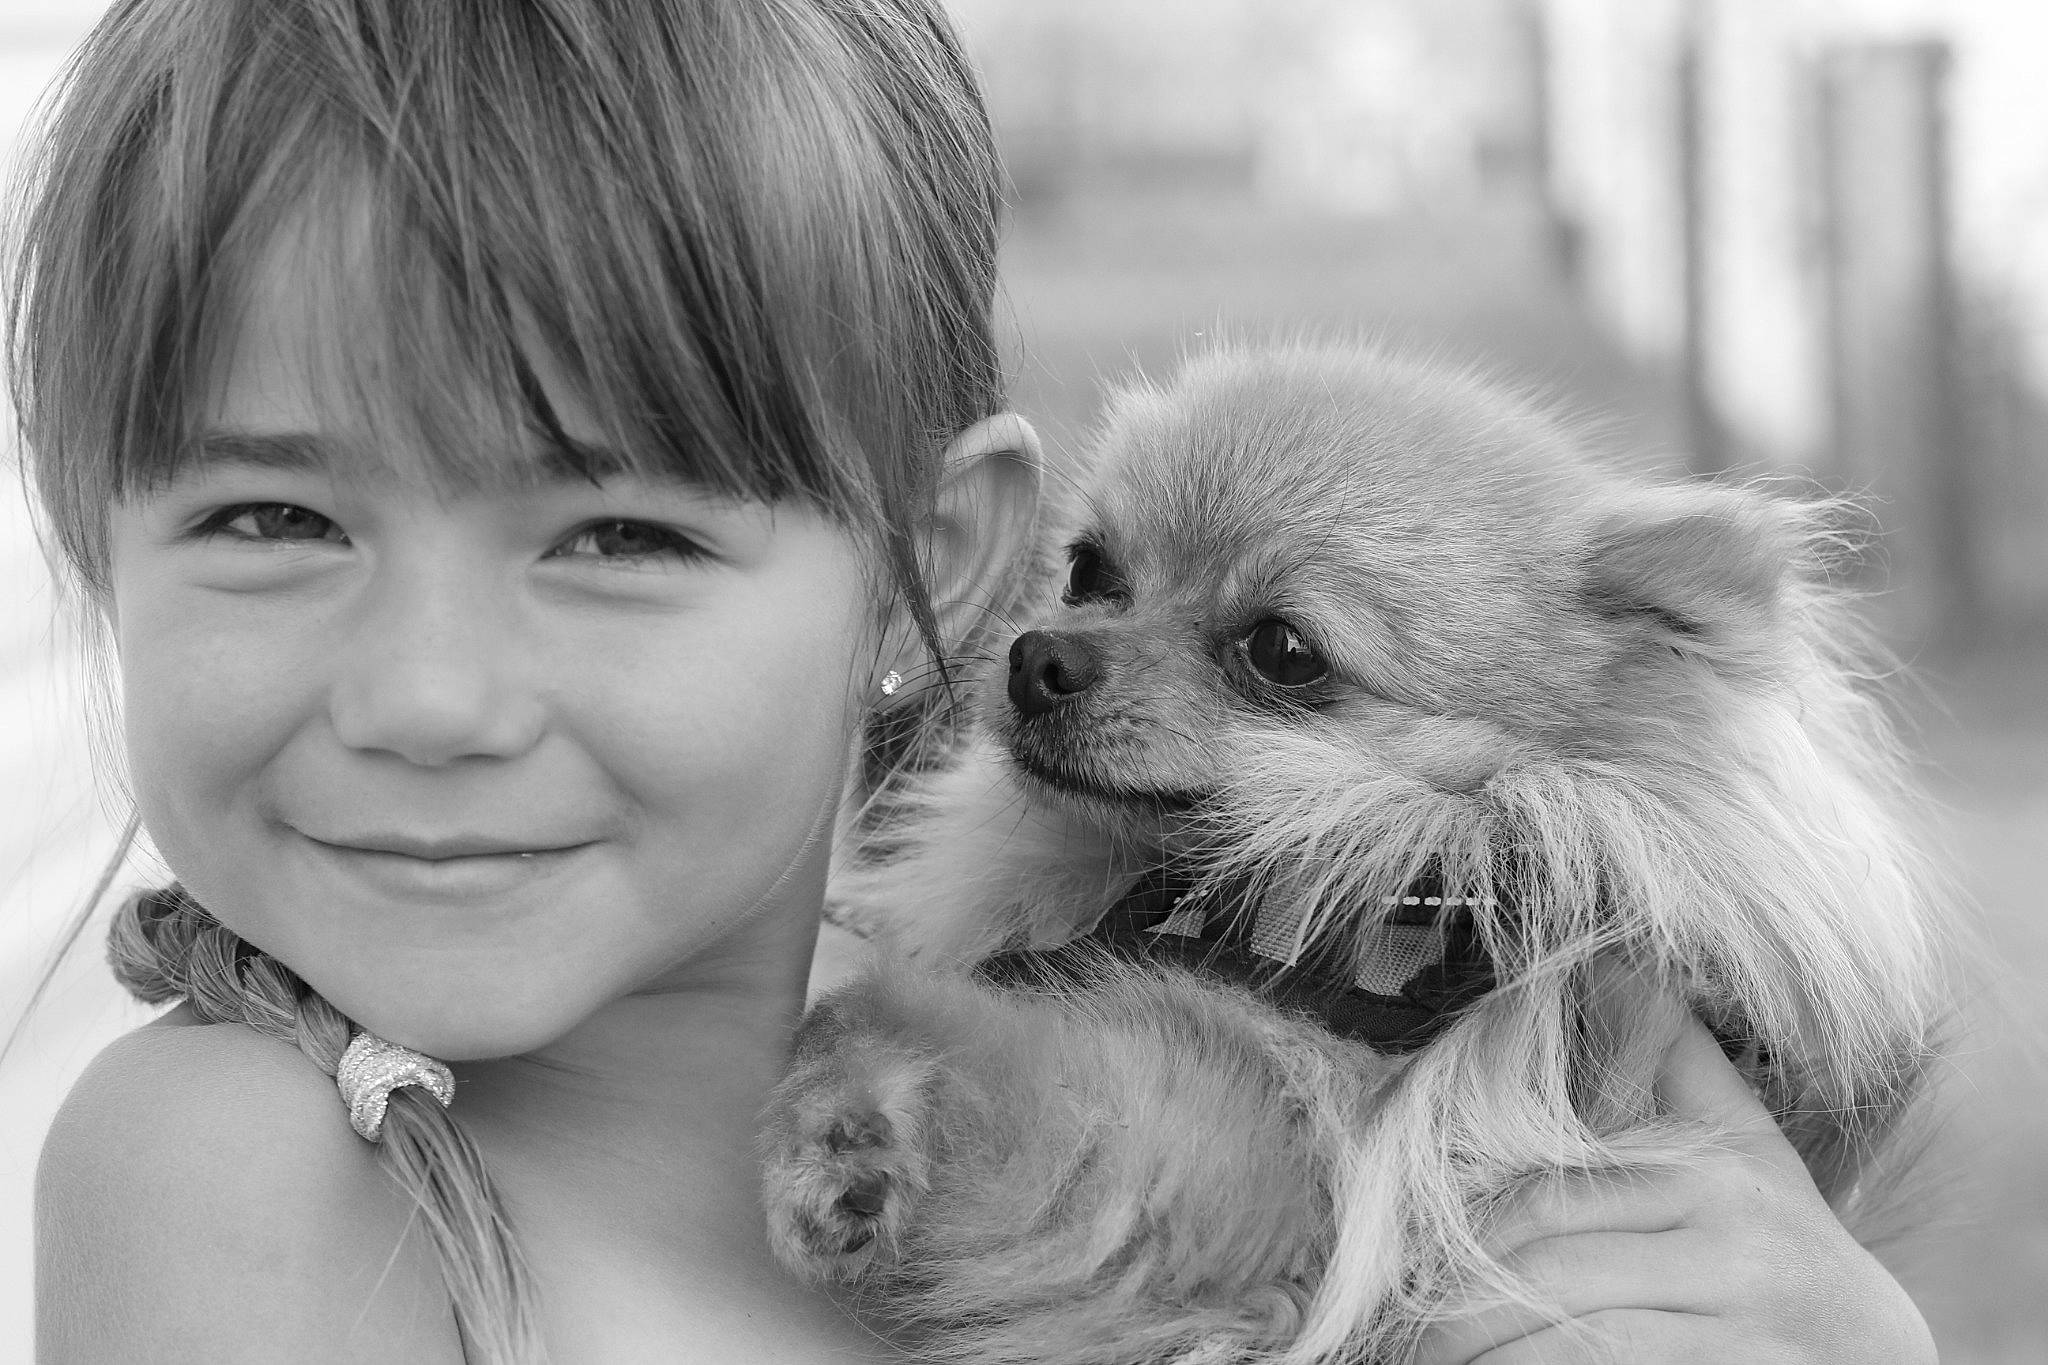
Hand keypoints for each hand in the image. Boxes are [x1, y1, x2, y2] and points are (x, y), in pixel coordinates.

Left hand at [1410, 1016, 1936, 1363]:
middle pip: (1550, 1271)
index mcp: (1717, 1175)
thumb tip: (1609, 961)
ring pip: (1577, 1339)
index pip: (1546, 1203)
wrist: (1885, 1362)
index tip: (1407, 1279)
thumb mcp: (1749, 1159)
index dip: (1462, 1246)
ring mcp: (1757, 1322)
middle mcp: (1742, 1240)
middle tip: (1404, 1342)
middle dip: (1459, 1313)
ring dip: (1489, 1360)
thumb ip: (1677, 1072)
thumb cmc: (1788, 1262)